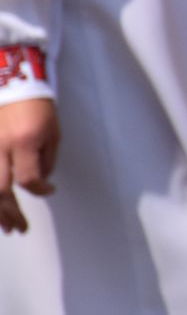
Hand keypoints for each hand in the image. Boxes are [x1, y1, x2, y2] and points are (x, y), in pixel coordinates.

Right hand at [0, 97, 58, 234]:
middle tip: (20, 228)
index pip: (29, 178)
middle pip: (0, 189)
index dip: (41, 190)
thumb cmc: (39, 109)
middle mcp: (0, 146)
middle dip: (10, 213)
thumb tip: (39, 184)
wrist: (15, 86)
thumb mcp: (52, 133)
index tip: (49, 190)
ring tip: (6, 227)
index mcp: (24, 142)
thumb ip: (46, 160)